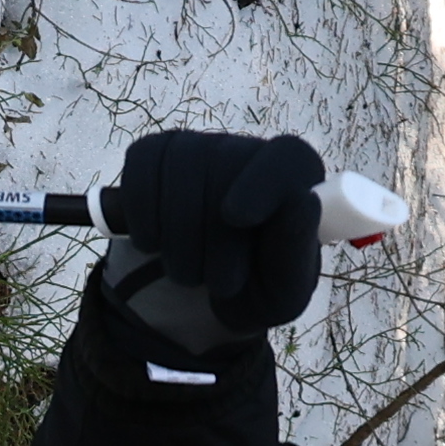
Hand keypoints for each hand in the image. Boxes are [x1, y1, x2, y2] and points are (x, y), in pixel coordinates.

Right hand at [100, 129, 326, 347]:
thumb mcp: (282, 291)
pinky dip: (142, 217)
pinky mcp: (155, 153)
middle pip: (222, 171)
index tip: (237, 218)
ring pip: (178, 172)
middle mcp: (246, 152)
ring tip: (191, 274)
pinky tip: (155, 243)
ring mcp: (198, 148)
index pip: (285, 158)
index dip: (260, 182)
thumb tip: (303, 200)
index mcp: (294, 177)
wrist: (202, 297)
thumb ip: (294, 251)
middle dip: (213, 241)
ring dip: (177, 240)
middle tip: (221, 286)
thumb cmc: (255, 288)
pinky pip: (141, 171)